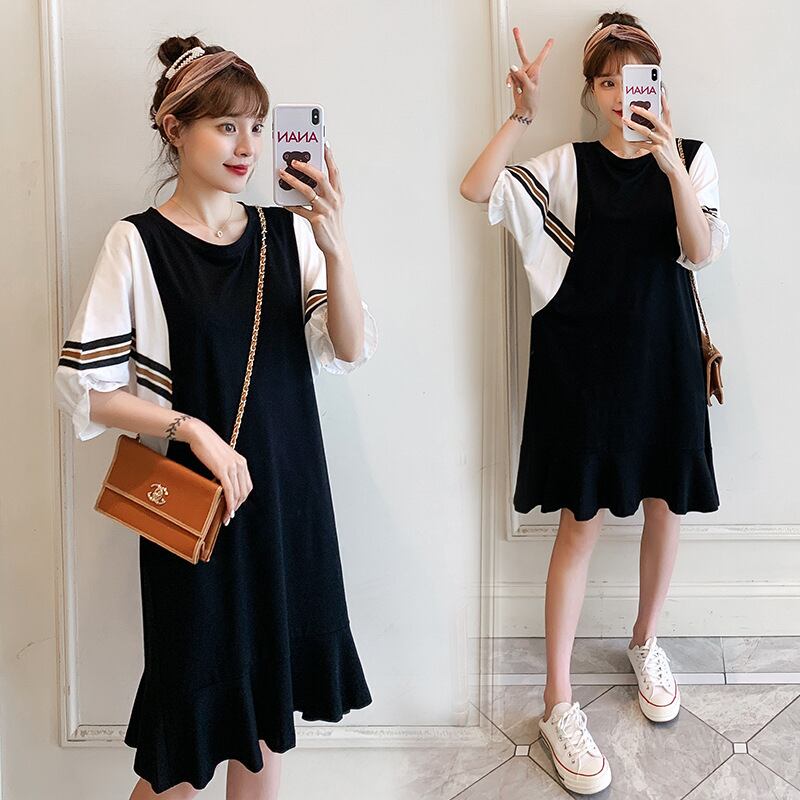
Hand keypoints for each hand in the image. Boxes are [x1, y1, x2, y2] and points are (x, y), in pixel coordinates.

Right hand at [184, 419, 252, 524]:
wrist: (200, 435)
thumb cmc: (207, 447)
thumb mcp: (221, 459)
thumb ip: (226, 470)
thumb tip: (222, 485)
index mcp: (242, 462)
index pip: (247, 486)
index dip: (241, 500)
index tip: (234, 508)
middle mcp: (240, 465)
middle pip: (244, 492)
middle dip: (237, 507)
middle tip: (228, 517)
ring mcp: (233, 467)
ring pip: (237, 493)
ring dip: (232, 508)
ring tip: (226, 518)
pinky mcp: (223, 470)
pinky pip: (229, 490)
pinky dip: (229, 502)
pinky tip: (227, 511)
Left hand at [279, 142, 346, 257]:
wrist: (336, 246)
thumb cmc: (332, 224)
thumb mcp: (332, 205)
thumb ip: (323, 191)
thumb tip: (306, 177)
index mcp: (338, 194)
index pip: (334, 171)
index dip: (329, 156)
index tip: (323, 143)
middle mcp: (334, 200)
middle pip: (321, 177)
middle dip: (307, 167)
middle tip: (294, 160)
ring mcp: (325, 210)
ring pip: (308, 191)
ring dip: (293, 181)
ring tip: (282, 174)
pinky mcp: (317, 220)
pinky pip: (300, 209)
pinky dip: (290, 205)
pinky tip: (283, 201)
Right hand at [506, 29, 553, 118]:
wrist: (525, 108)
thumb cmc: (532, 99)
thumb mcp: (529, 87)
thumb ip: (521, 76)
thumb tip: (512, 66)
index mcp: (536, 70)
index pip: (541, 57)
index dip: (546, 48)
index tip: (551, 40)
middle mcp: (528, 70)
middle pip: (522, 53)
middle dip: (518, 41)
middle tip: (515, 29)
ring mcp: (521, 74)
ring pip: (513, 70)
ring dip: (513, 79)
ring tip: (518, 88)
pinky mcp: (515, 78)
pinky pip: (509, 76)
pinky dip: (509, 82)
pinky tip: (510, 87)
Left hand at [622, 88, 681, 176]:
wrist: (674, 166)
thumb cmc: (668, 151)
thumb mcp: (667, 138)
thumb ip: (659, 130)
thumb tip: (646, 123)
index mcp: (669, 128)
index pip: (667, 111)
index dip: (663, 101)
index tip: (659, 91)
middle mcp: (666, 132)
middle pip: (653, 118)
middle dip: (642, 111)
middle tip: (632, 106)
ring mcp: (661, 140)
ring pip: (645, 130)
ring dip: (633, 125)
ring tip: (625, 120)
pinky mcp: (656, 149)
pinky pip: (642, 144)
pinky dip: (634, 142)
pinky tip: (628, 139)